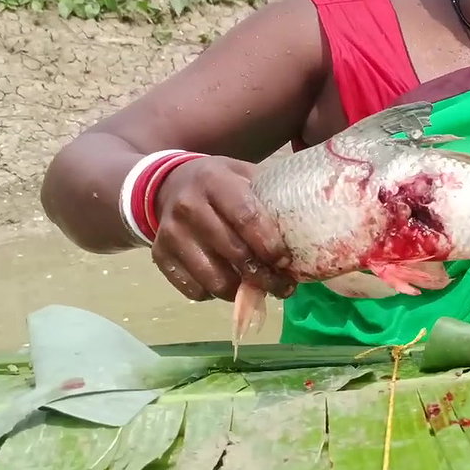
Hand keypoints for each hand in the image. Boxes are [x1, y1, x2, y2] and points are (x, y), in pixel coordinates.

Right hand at [149, 155, 296, 301]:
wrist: (167, 185)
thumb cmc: (219, 184)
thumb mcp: (243, 174)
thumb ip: (270, 196)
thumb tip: (309, 227)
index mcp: (214, 181)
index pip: (246, 217)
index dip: (270, 244)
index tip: (286, 261)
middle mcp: (188, 206)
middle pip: (233, 252)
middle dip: (264, 276)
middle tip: (283, 285)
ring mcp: (170, 234)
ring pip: (214, 279)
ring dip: (242, 291)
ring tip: (259, 288)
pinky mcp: (160, 257)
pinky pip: (195, 290)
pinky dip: (216, 294)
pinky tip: (229, 282)